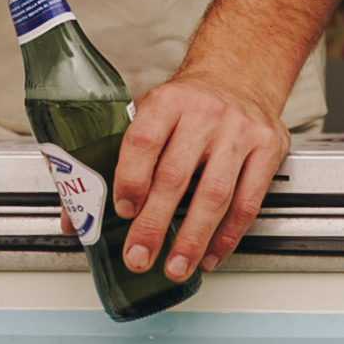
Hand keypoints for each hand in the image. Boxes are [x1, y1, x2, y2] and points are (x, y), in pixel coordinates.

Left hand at [109, 58, 289, 283]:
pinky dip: (227, 236)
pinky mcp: (268, 149)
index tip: (122, 210)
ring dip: (193, 238)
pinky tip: (210, 255)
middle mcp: (204, 114)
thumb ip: (113, 160)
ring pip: (215, 194)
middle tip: (139, 256)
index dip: (131, 178)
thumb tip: (75, 217)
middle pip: (176, 176)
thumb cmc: (187, 105)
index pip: (144, 140)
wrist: (240, 77)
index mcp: (167, 102)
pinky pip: (248, 202)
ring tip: (176, 267)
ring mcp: (239, 132)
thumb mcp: (149, 114)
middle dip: (155, 224)